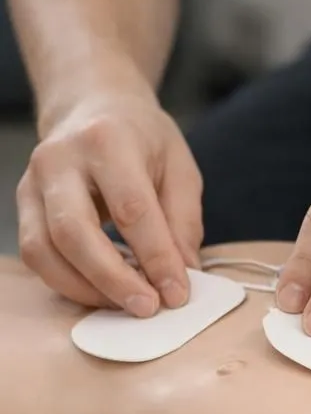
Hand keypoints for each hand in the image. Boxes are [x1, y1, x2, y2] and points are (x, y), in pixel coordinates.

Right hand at [16, 90, 202, 314]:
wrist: (93, 106)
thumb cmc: (143, 139)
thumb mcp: (179, 168)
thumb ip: (183, 221)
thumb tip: (184, 274)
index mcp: (107, 142)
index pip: (132, 210)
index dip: (156, 258)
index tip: (178, 293)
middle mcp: (60, 160)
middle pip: (74, 233)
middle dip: (113, 279)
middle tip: (148, 308)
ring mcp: (32, 181)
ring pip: (43, 249)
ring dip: (85, 288)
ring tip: (126, 305)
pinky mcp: (22, 202)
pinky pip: (35, 254)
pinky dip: (68, 281)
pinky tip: (102, 291)